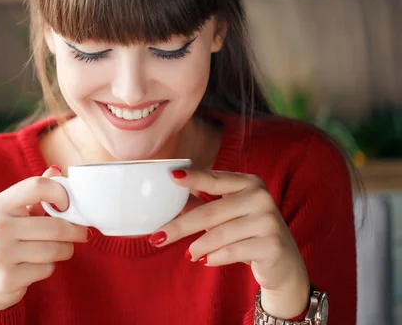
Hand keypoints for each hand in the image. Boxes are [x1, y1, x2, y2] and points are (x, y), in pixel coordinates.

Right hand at [0, 166, 88, 310]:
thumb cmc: (4, 240)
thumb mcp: (12, 213)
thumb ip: (34, 193)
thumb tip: (55, 169)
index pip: (37, 186)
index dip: (61, 193)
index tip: (68, 204)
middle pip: (55, 225)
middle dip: (75, 231)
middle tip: (81, 233)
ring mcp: (0, 255)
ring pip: (55, 249)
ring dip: (65, 250)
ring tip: (60, 249)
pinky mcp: (7, 279)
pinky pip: (47, 269)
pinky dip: (50, 267)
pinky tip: (38, 266)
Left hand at [151, 169, 309, 318]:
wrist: (283, 264)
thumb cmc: (248, 234)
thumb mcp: (228, 215)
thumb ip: (204, 205)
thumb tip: (170, 203)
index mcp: (249, 183)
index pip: (215, 179)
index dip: (193, 178)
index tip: (172, 176)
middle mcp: (260, 197)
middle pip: (210, 212)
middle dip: (180, 226)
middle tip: (157, 237)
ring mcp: (268, 220)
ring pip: (219, 234)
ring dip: (198, 247)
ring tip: (189, 254)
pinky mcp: (272, 244)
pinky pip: (231, 251)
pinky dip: (214, 258)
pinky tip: (206, 261)